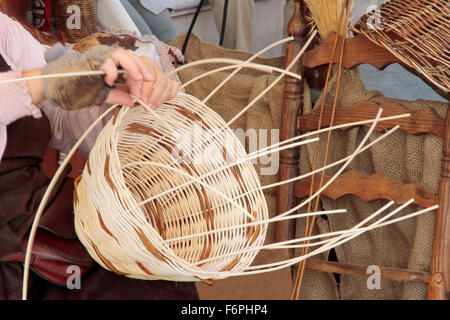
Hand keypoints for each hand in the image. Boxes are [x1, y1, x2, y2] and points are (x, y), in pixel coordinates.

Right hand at [43, 45, 178, 109]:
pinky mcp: (92, 60)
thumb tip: (134, 102)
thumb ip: (119, 96)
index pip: (139, 67)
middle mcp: (111, 60)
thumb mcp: (104, 97)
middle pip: (136, 58)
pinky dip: (112, 70)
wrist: (55, 89)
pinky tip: (111, 81)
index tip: (148, 96)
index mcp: (117, 68)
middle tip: (149, 84)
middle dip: (145, 72)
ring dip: (135, 67)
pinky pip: (107, 60)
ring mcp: (102, 58)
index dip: (147, 80)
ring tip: (140, 80)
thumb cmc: (77, 92)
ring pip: (125, 54)